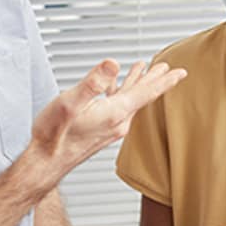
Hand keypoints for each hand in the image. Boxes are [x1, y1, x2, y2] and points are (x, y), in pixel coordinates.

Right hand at [31, 60, 185, 176]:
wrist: (44, 162)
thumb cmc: (54, 137)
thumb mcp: (70, 102)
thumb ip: (92, 82)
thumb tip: (113, 63)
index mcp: (114, 113)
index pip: (146, 93)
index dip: (164, 80)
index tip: (181, 72)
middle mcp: (117, 122)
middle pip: (142, 96)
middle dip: (156, 80)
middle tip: (170, 68)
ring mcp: (110, 127)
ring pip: (130, 100)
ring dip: (138, 84)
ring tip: (144, 70)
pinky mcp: (101, 130)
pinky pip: (118, 106)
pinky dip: (121, 91)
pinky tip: (114, 86)